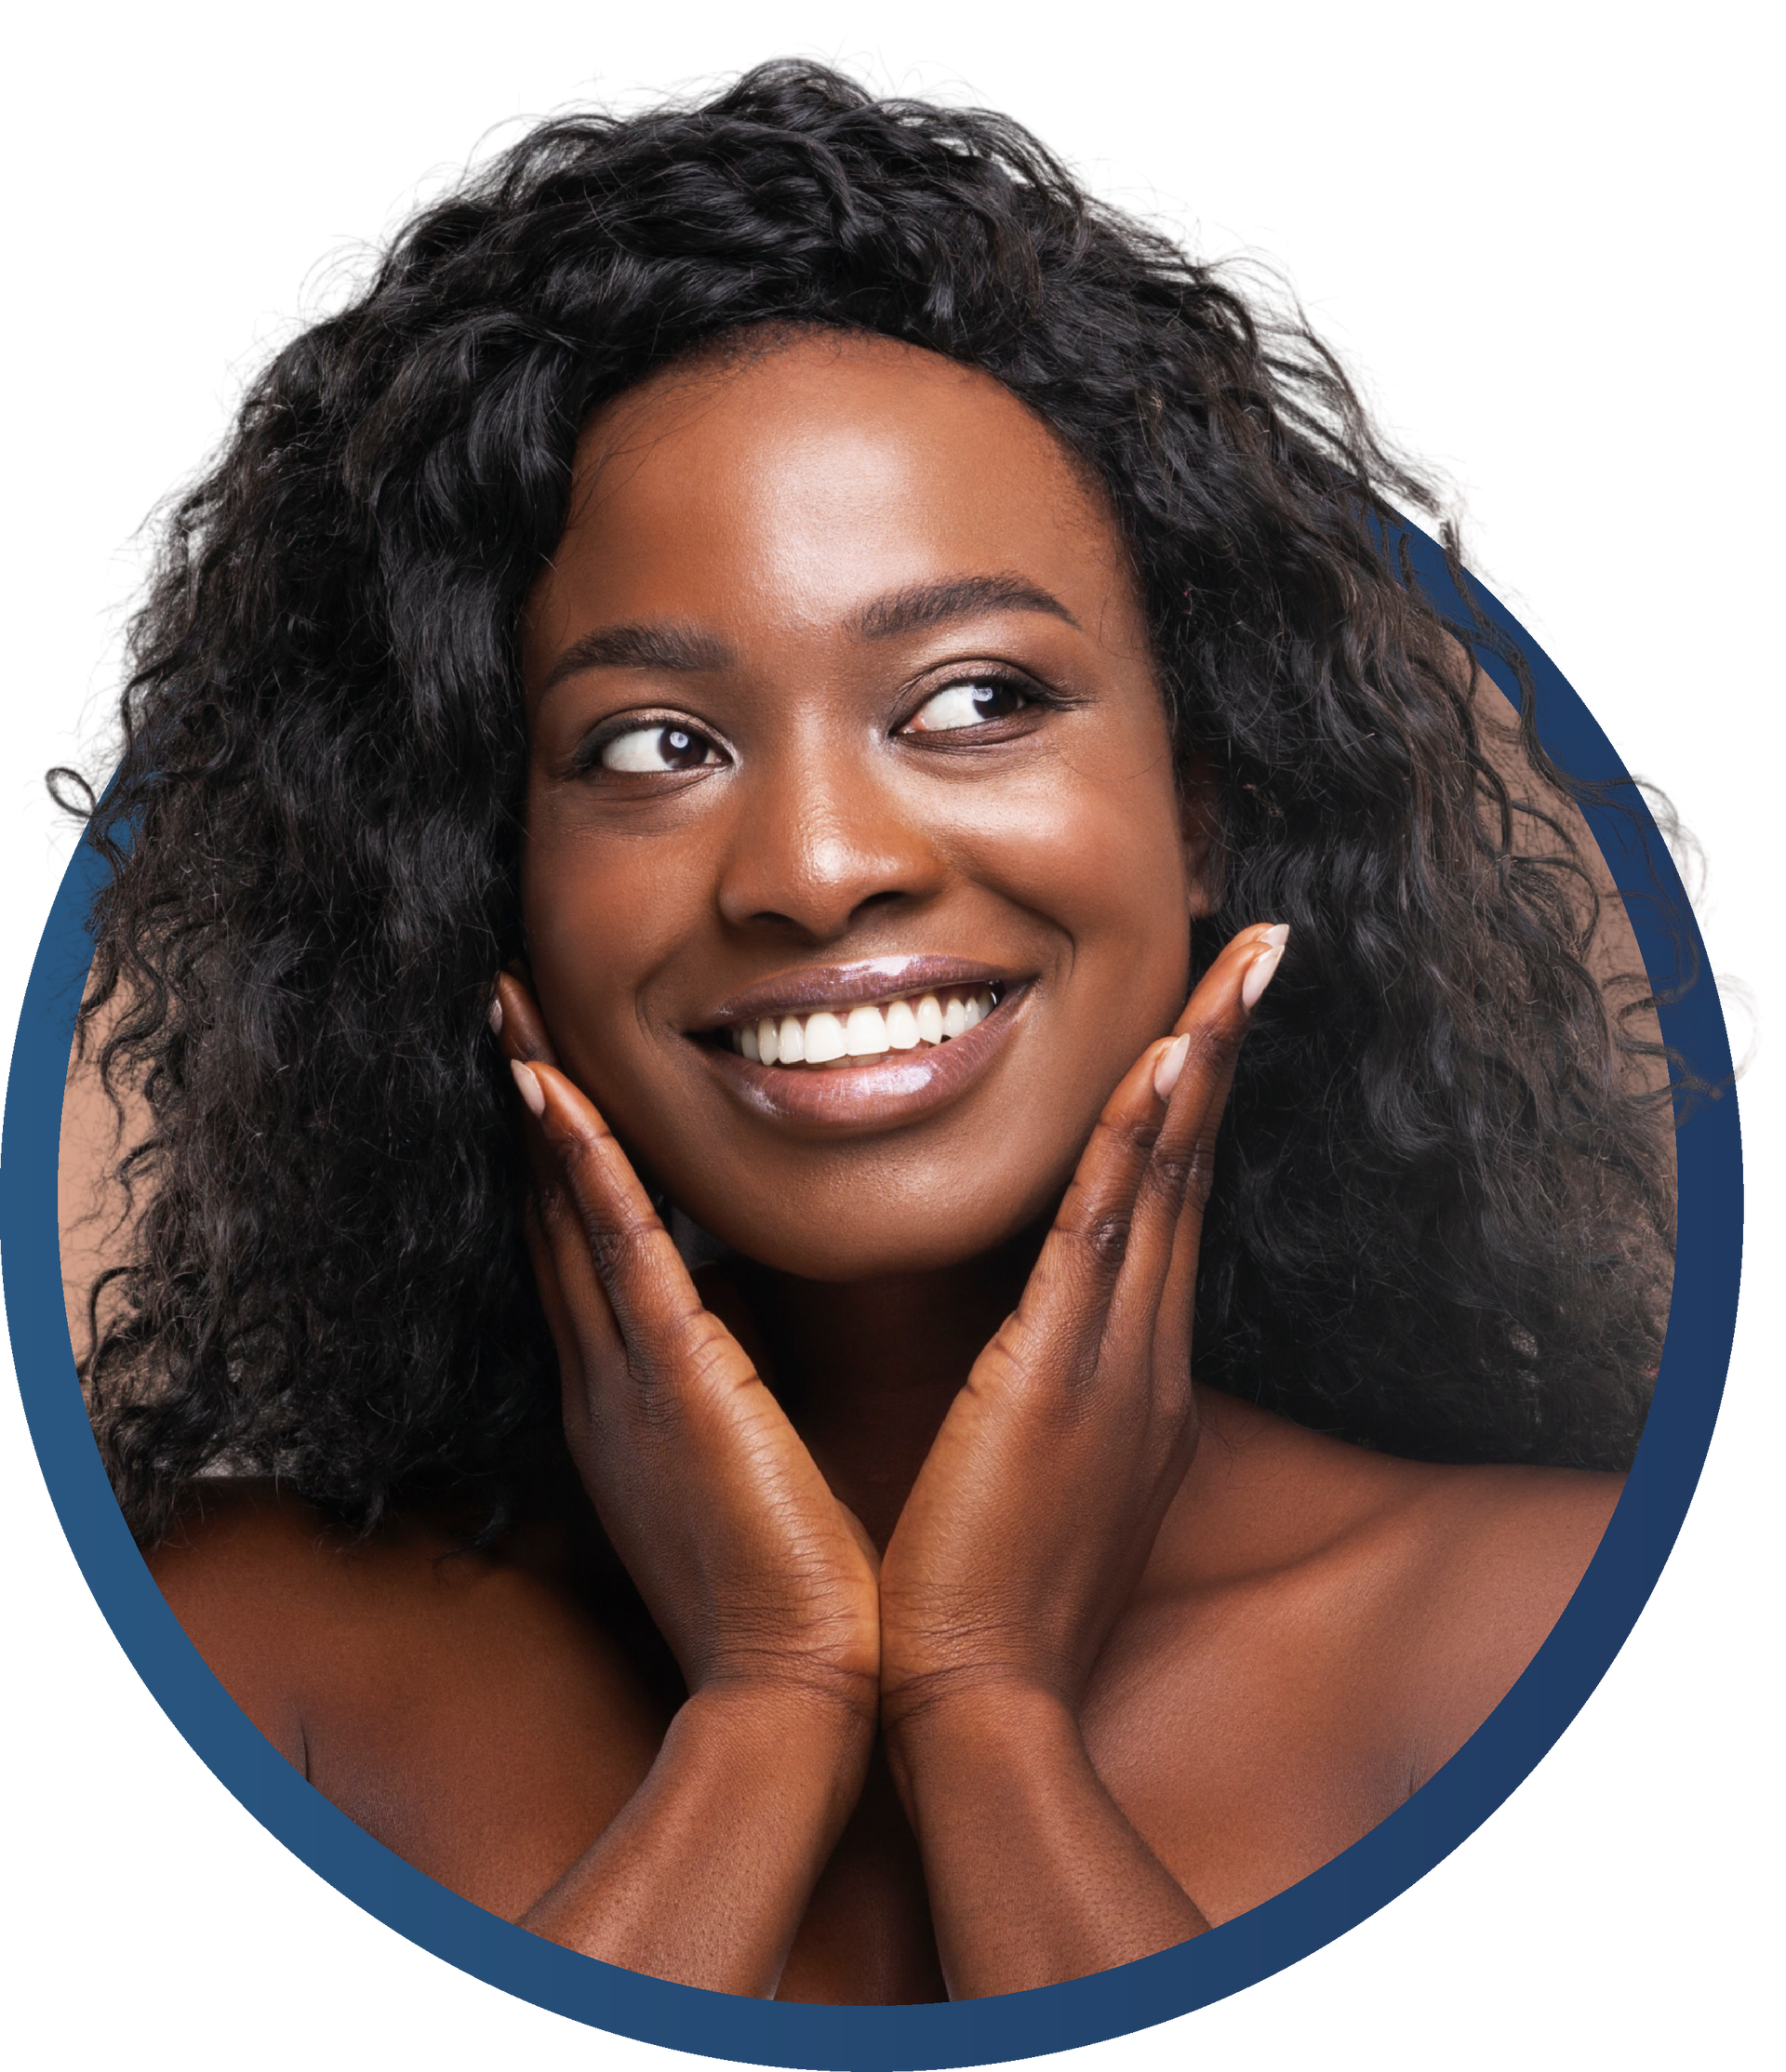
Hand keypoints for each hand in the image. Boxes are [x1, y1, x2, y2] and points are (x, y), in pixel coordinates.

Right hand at [493, 970, 881, 1730]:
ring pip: (574, 1210)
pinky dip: (585, 1167)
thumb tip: (752, 1330)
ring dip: (542, 1103)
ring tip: (509, 1005)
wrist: (794, 1696)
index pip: (592, 1248)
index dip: (565, 1153)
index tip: (555, 1064)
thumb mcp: (745, 1468)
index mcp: (635, 1396)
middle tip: (505, 1000)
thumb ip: (733, 1392)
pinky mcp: (672, 1387)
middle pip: (558, 1209)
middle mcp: (608, 1377)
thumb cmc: (792, 1592)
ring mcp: (627, 1379)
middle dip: (532, 1105)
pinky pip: (623, 1253)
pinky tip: (553, 1090)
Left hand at [876, 923, 1286, 1747]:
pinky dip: (1140, 1146)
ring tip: (1236, 964)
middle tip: (1260, 950)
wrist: (976, 1704)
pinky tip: (1164, 1065)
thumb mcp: (1039, 1474)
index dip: (1191, 1106)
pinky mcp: (1064, 1379)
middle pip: (1192, 1171)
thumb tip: (1035, 1347)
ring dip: (1199, 1064)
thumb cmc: (986, 1593)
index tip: (1205, 1019)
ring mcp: (1116, 1362)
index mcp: (1132, 1373)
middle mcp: (1146, 1353)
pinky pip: (1106, 1237)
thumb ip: (1049, 1394)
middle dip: (1223, 1053)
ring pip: (1166, 1182)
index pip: (1169, 1208)